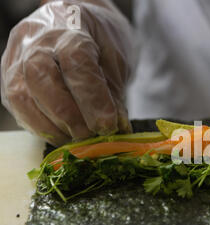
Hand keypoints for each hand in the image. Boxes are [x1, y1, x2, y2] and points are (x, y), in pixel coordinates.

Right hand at [1, 0, 134, 145]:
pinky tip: (63, 133)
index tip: (108, 125)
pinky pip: (19, 107)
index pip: (76, 64)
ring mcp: (16, 58)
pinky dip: (42, 127)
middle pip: (42, 80)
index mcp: (70, 28)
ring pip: (24, 97)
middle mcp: (36, 40)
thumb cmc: (99, 40)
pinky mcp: (8, 78)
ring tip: (80, 137)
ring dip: (54, 126)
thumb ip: (114, 93)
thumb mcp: (116, 60)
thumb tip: (117, 129)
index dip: (93, 99)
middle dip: (70, 116)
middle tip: (93, 135)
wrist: (76, 22)